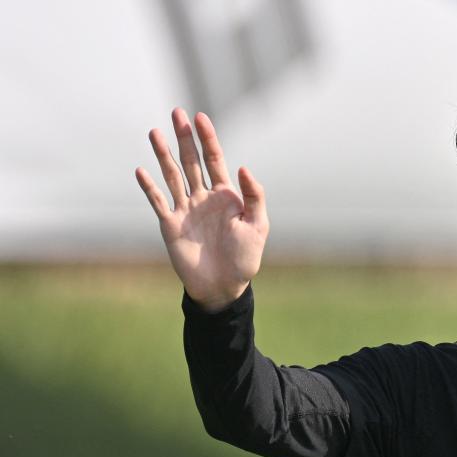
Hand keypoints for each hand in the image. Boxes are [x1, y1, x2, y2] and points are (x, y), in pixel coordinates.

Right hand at [135, 108, 268, 311]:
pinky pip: (158, 201)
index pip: (215, 160)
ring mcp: (185, 209)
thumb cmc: (244, 258)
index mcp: (226, 195)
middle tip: (176, 112)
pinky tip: (142, 170)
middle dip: (185, 137)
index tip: (201, 117)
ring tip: (154, 132)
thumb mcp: (258, 226)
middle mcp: (203, 198)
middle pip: (192, 161)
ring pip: (173, 176)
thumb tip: (243, 167)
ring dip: (163, 155)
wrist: (224, 286)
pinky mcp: (170, 224)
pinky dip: (149, 187)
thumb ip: (253, 196)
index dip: (208, 139)